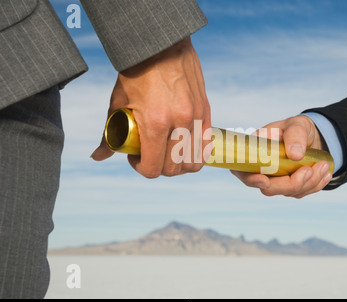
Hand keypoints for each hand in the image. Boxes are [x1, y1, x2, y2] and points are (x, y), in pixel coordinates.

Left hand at [91, 37, 210, 177]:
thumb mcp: (118, 101)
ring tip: (168, 153)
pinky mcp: (205, 111)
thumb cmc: (136, 71)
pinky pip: (206, 146)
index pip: (153, 168)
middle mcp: (180, 123)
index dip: (140, 168)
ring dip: (179, 165)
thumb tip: (97, 156)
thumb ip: (109, 133)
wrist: (162, 43)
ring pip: (194, 163)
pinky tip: (184, 146)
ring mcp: (196, 117)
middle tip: (149, 154)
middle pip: (173, 170)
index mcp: (155, 123)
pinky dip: (195, 154)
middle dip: (158, 168)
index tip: (134, 156)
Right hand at [231, 115, 332, 198]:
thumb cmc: (298, 128)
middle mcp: (262, 170)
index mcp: (255, 152)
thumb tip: (294, 154)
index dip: (250, 179)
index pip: (243, 171)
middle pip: (268, 189)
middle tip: (310, 169)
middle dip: (291, 183)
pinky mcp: (289, 187)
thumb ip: (295, 135)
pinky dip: (315, 185)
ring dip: (309, 182)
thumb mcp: (297, 125)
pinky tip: (325, 173)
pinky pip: (301, 193)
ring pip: (288, 192)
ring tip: (323, 165)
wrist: (313, 138)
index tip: (265, 180)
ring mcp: (276, 181)